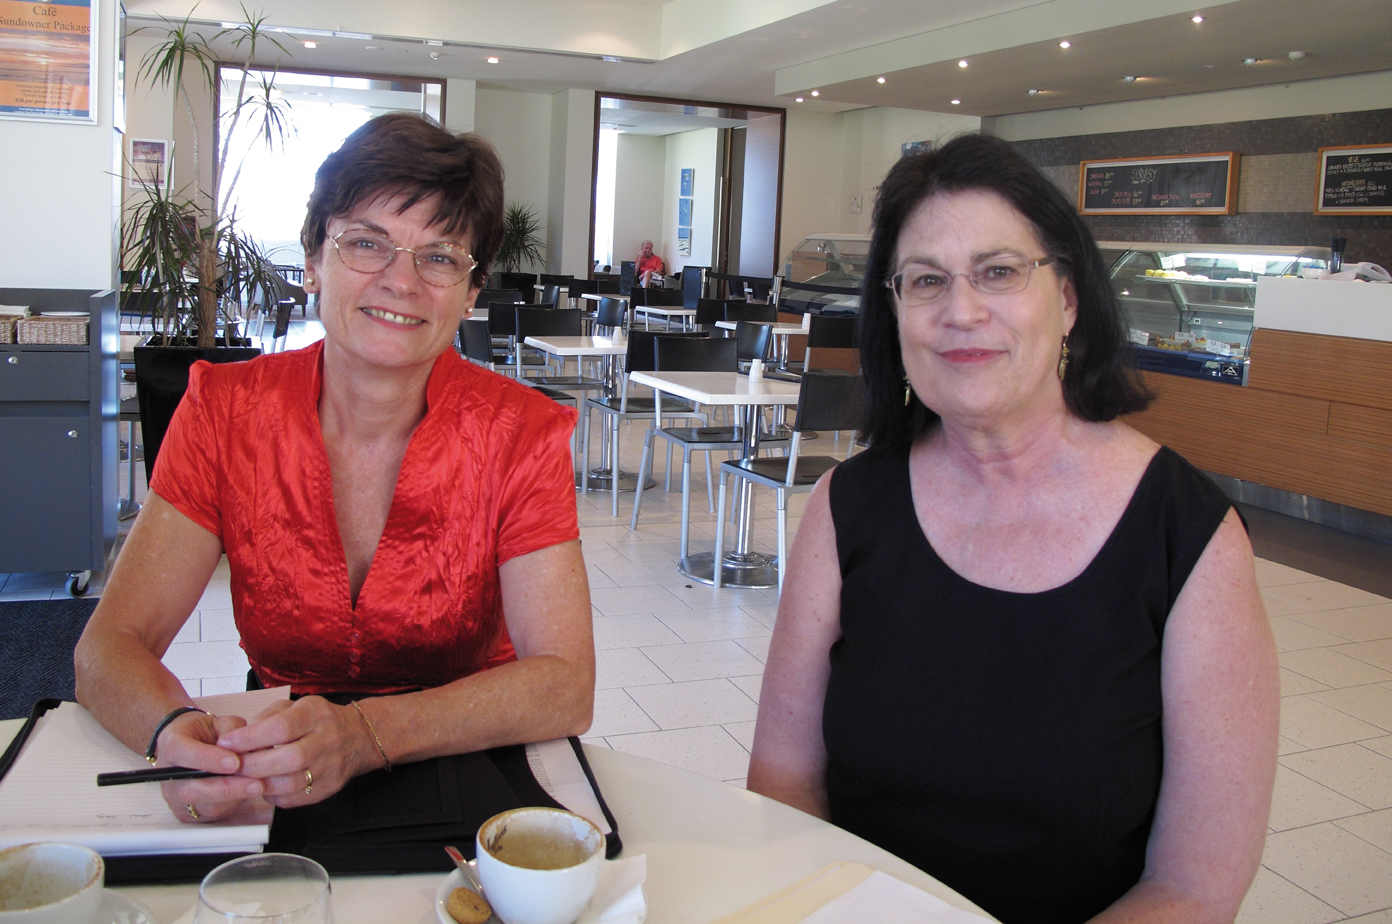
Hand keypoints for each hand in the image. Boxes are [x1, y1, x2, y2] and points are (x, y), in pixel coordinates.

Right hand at [156, 710, 262, 823]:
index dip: (210, 760)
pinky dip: (231, 806)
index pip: (185, 755)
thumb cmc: (202, 732)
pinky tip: (248, 794)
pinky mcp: (186, 813)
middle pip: (192, 789)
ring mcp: (175, 797)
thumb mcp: (218, 721)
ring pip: (203, 806)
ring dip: (234, 799)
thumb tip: (248, 747)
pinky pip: (210, 814)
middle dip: (227, 788)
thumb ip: (232, 730)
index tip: (235, 762)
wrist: (188, 744)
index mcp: (172, 746)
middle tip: (255, 784)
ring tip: (258, 788)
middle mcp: (167, 776)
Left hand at [213, 697, 379, 807]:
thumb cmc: (320, 720)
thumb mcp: (296, 706)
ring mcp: (330, 767)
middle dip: (253, 765)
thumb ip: (267, 718)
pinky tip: (264, 786)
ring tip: (244, 779)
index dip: (250, 738)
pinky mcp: (328, 788)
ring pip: (291, 783)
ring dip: (260, 784)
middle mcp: (326, 740)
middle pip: (288, 759)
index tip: (227, 743)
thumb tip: (239, 737)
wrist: (358, 737)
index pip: (281, 728)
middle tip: (230, 766)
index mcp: (316, 715)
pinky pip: (294, 798)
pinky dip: (273, 795)